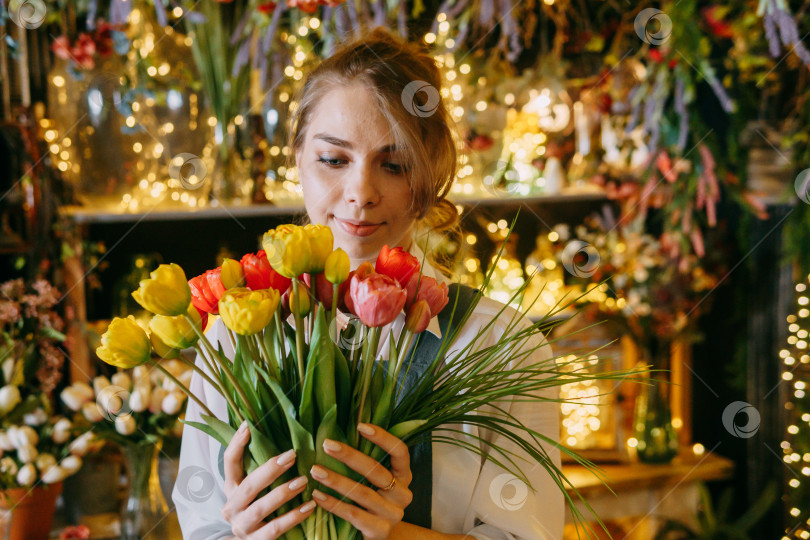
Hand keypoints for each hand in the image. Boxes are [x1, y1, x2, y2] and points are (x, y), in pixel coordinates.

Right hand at [221, 421, 315, 538]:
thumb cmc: (258, 509)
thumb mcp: (255, 490)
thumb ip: (262, 470)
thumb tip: (283, 436)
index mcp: (231, 489)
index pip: (228, 463)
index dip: (236, 444)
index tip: (248, 426)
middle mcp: (232, 507)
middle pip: (248, 486)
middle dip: (270, 470)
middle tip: (291, 455)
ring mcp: (242, 526)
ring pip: (261, 508)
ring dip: (283, 493)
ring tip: (303, 481)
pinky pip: (275, 528)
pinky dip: (293, 517)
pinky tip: (310, 506)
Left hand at [310, 422, 412, 539]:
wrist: (382, 537)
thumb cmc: (374, 501)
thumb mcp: (377, 482)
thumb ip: (368, 462)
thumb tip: (339, 432)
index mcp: (404, 476)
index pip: (400, 451)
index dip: (383, 438)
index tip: (360, 426)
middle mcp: (402, 494)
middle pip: (377, 471)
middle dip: (350, 456)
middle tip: (327, 444)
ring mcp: (393, 514)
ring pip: (363, 493)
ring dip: (337, 480)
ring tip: (315, 470)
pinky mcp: (380, 531)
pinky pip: (354, 514)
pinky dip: (334, 504)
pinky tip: (317, 495)